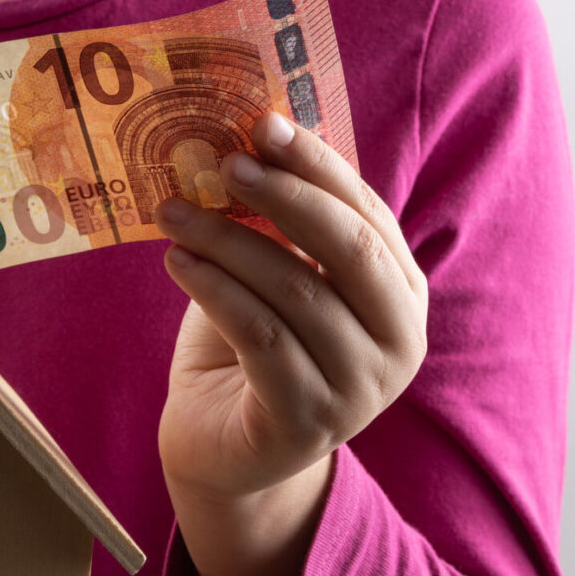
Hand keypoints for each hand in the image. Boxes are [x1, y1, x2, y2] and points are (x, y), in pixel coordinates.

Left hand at [155, 111, 427, 508]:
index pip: (369, 214)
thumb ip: (282, 226)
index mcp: (402, 297)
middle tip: (222, 162)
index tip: (264, 123)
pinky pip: (261, 337)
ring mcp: (360, 389)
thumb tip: (245, 139)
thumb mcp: (277, 280)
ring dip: (228, 240)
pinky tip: (176, 261)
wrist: (224, 452)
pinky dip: (215, 290)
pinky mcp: (309, 422)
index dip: (319, 165)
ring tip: (173, 211)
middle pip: (349, 248)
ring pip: (296, 290)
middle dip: (284, 195)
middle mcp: (399, 344)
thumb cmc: (250, 351)